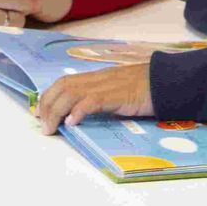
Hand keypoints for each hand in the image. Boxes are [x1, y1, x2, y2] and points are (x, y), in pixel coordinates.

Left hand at [34, 62, 153, 133]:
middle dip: (48, 105)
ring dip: (57, 110)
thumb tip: (82, 114)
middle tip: (43, 125)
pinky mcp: (117, 94)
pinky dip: (79, 110)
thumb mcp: (118, 92)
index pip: (65, 82)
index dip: (49, 96)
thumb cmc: (145, 88)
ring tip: (52, 128)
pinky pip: (93, 100)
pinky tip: (73, 122)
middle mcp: (98, 78)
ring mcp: (107, 85)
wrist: (167, 81)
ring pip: (72, 92)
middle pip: (63, 86)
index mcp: (97, 78)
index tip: (40, 112)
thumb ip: (101, 98)